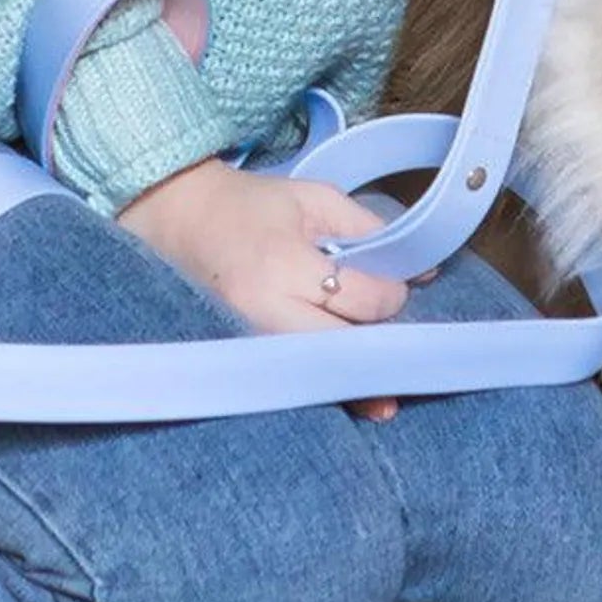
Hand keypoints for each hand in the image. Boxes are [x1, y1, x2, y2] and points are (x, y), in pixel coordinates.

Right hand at [118, 158, 410, 414]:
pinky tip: (358, 402)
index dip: (392, 296)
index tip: (398, 287)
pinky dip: (326, 390)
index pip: (361, 299)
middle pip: (345, 347)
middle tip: (392, 330)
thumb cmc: (251, 206)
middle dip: (378, 341)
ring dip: (357, 377)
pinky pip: (294, 384)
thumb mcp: (314, 200)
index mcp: (284, 264)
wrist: (178, 220)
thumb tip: (424, 270)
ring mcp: (248, 344)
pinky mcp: (240, 360)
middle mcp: (265, 313)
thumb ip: (369, 230)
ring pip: (321, 376)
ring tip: (389, 392)